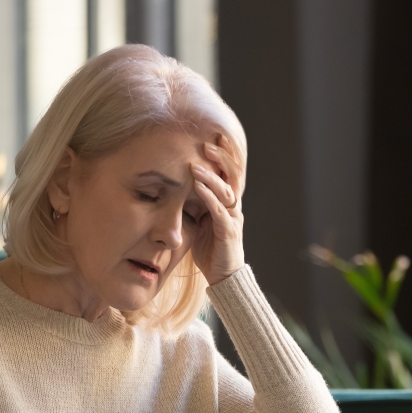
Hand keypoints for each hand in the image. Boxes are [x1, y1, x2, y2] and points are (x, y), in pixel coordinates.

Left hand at [190, 138, 245, 284]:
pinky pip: (219, 210)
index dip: (225, 154)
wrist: (224, 276)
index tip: (215, 136)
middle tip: (207, 143)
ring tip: (195, 164)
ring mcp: (233, 218)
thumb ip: (195, 204)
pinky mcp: (228, 231)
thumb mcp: (200, 222)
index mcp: (229, 202)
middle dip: (221, 158)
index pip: (231, 172)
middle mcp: (234, 206)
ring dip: (210, 176)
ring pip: (226, 190)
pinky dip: (209, 197)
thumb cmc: (211, 249)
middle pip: (234, 175)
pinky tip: (198, 187)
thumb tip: (178, 188)